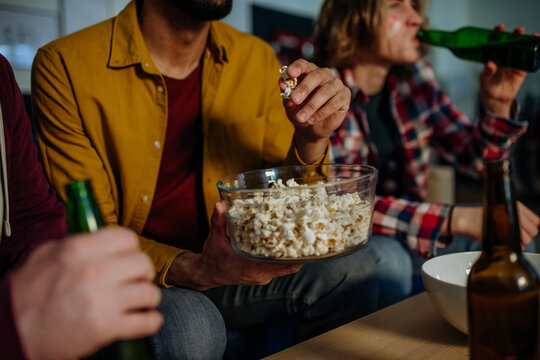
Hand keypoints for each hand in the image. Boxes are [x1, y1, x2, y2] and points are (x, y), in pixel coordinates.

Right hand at [11, 227, 162, 359]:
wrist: (11, 332)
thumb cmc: (26, 295)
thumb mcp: (47, 255)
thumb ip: (78, 244)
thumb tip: (101, 238)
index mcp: (79, 249)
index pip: (127, 238)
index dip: (130, 248)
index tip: (128, 256)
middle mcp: (94, 271)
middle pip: (143, 264)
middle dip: (142, 273)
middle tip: (135, 280)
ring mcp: (102, 301)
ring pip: (150, 292)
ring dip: (147, 298)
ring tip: (138, 301)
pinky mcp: (106, 328)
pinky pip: (147, 321)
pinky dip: (150, 321)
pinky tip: (143, 319)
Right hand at [165, 202, 301, 290]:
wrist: (207, 273)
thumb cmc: (212, 257)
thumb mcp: (215, 238)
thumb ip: (219, 221)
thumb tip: (220, 204)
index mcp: (250, 267)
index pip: (280, 266)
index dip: (295, 257)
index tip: (304, 246)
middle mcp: (259, 275)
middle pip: (286, 267)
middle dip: (296, 253)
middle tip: (306, 238)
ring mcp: (261, 277)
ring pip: (283, 268)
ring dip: (290, 256)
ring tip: (301, 240)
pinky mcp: (260, 276)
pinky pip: (276, 269)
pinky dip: (282, 259)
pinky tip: (287, 246)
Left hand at [280, 59, 350, 162]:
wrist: (310, 128)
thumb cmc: (299, 111)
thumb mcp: (290, 104)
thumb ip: (286, 93)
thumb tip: (283, 84)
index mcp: (308, 72)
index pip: (303, 64)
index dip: (297, 67)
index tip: (290, 73)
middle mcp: (323, 75)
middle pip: (316, 76)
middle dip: (304, 88)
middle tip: (295, 100)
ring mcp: (336, 84)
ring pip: (326, 91)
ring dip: (312, 105)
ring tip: (300, 118)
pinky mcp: (344, 96)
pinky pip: (334, 102)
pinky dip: (322, 112)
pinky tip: (311, 120)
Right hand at [446, 202, 538, 245]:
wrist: (467, 219)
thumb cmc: (483, 216)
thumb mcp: (501, 209)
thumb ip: (517, 216)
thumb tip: (530, 229)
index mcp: (516, 206)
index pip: (536, 221)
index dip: (530, 227)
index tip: (523, 229)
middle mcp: (515, 214)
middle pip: (533, 231)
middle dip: (526, 236)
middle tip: (515, 235)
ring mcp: (509, 224)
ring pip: (527, 240)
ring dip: (519, 241)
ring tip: (507, 237)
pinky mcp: (504, 235)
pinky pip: (517, 246)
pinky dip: (512, 246)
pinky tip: (504, 241)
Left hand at [479, 25, 539, 117]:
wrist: (497, 99)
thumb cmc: (488, 87)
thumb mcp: (484, 79)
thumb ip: (487, 72)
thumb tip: (490, 64)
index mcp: (493, 56)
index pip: (495, 42)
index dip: (498, 33)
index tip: (500, 28)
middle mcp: (504, 57)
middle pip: (510, 43)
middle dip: (515, 35)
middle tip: (518, 30)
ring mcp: (513, 62)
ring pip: (521, 49)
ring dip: (526, 42)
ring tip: (532, 36)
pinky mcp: (522, 69)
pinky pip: (529, 60)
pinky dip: (534, 53)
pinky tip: (538, 46)